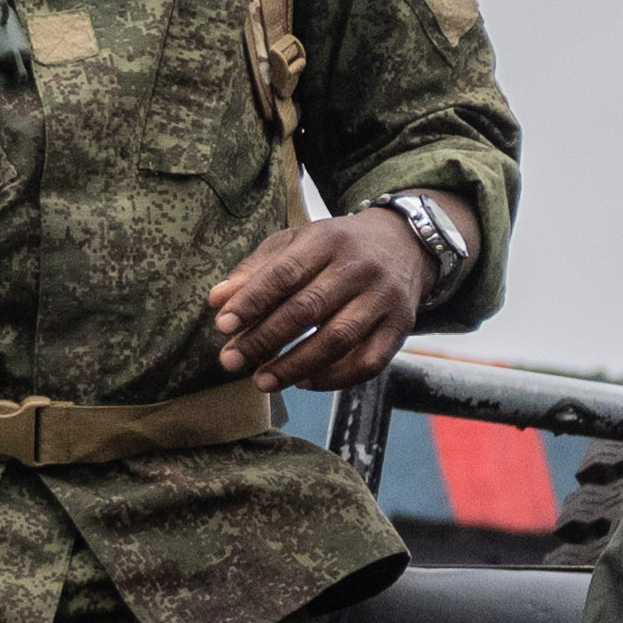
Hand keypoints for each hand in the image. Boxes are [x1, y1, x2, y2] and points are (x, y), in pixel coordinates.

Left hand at [208, 204, 440, 389]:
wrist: (404, 244)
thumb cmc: (337, 248)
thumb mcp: (297, 243)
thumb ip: (257, 270)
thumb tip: (217, 300)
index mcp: (328, 240)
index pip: (285, 273)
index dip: (252, 301)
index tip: (223, 326)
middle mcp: (360, 268)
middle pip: (308, 308)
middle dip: (265, 339)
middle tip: (231, 361)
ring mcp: (384, 299)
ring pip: (338, 339)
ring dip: (296, 365)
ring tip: (262, 381)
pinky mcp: (401, 326)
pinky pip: (369, 361)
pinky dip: (335, 377)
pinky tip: (306, 382)